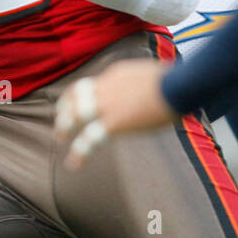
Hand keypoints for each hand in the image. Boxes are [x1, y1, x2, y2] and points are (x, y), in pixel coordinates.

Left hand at [54, 58, 177, 167]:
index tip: (80, 101)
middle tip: (60, 117)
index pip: (94, 83)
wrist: (177, 85)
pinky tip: (74, 163)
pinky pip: (89, 138)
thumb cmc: (175, 80)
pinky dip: (79, 152)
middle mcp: (106, 87)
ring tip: (60, 137)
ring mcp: (108, 104)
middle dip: (66, 106)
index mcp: (116, 74)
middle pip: (77, 94)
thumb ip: (145, 81)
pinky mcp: (113, 123)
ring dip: (65, 125)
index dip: (84, 93)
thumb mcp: (154, 73)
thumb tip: (153, 88)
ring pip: (76, 113)